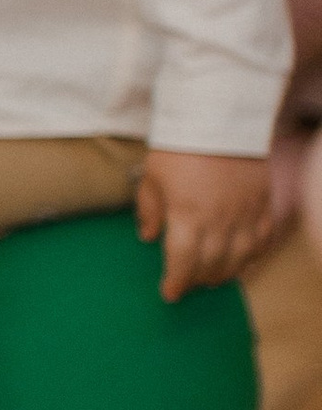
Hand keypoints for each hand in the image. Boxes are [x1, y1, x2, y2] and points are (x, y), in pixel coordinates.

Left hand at [136, 147, 282, 300]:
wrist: (220, 116)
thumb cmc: (180, 144)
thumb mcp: (152, 175)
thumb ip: (149, 208)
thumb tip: (146, 236)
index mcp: (187, 215)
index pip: (182, 261)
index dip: (176, 281)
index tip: (169, 293)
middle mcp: (219, 220)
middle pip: (211, 264)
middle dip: (198, 280)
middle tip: (189, 285)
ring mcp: (245, 213)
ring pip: (239, 258)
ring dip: (225, 273)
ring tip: (212, 278)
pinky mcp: (263, 203)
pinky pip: (262, 239)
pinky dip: (253, 256)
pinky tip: (243, 261)